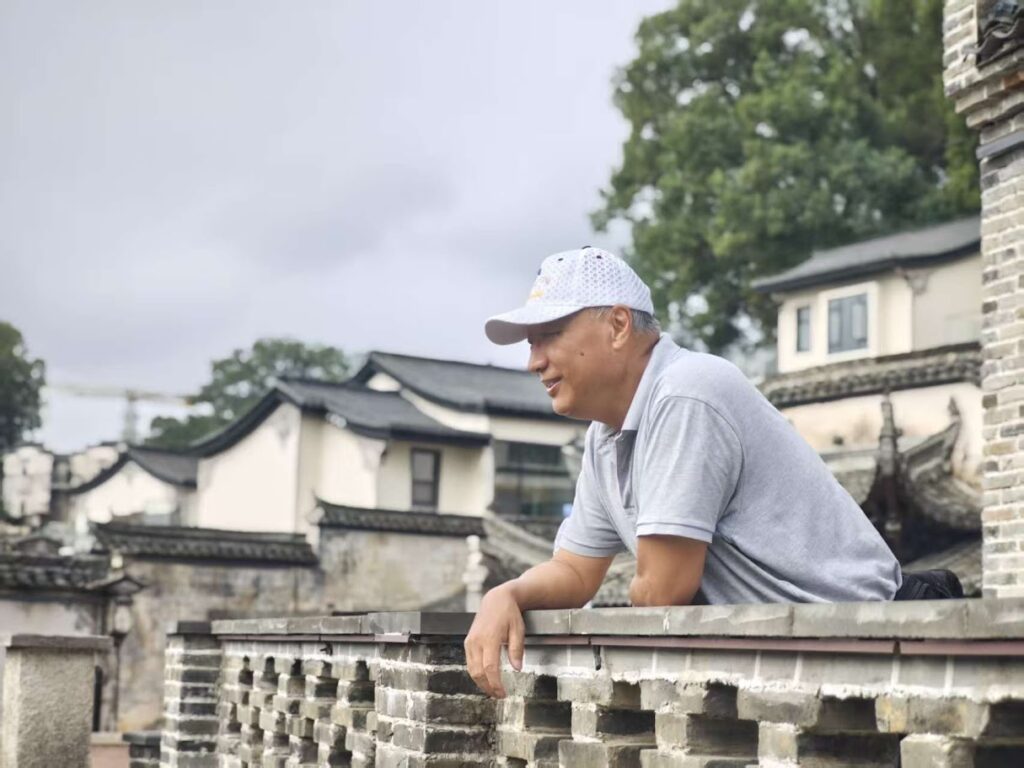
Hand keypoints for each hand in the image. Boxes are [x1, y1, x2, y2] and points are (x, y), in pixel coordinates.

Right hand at [464, 583, 524, 697]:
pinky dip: (477, 673)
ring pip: (471, 669)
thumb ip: (517, 650)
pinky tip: (486, 678)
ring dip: (481, 683)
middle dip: (488, 687)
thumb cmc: (509, 614)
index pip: (490, 667)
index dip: (495, 683)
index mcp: (490, 637)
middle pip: (478, 671)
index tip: (503, 693)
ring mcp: (470, 641)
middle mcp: (477, 640)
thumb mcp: (518, 630)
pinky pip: (470, 662)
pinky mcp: (468, 642)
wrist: (496, 600)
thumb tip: (517, 668)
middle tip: (499, 695)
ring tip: (493, 690)